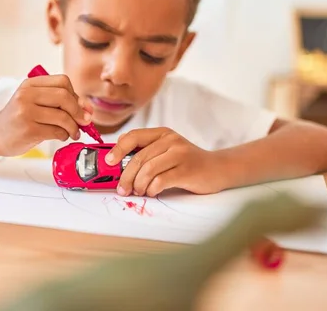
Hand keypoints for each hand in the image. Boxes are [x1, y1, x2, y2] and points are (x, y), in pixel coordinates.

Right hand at [0, 75, 92, 155]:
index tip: (80, 107)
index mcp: (30, 85)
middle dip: (79, 111)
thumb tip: (88, 109)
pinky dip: (64, 135)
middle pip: (65, 97)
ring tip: (73, 132)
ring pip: (63, 116)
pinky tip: (62, 137)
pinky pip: (56, 131)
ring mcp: (26, 112)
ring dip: (73, 127)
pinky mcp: (28, 130)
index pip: (63, 81)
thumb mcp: (33, 102)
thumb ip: (58, 101)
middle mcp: (26, 95)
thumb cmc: (18, 119)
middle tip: (84, 122)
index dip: (76, 95)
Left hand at [105, 127, 221, 196]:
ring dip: (138, 185)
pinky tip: (152, 192)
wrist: (217, 169)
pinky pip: (160, 181)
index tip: (109, 162)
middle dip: (126, 177)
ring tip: (138, 192)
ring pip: (147, 171)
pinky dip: (152, 189)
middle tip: (122, 189)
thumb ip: (147, 152)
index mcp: (162, 134)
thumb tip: (117, 158)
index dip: (118, 149)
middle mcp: (170, 141)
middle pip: (138, 158)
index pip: (133, 136)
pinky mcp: (186, 170)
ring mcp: (180, 154)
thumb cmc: (187, 163)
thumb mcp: (166, 151)